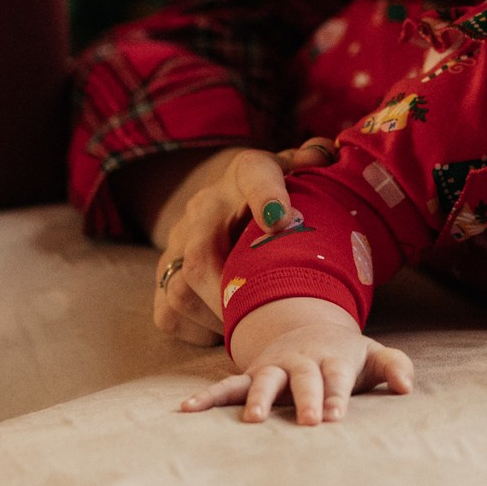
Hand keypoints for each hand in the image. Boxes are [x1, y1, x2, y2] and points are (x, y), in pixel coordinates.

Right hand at [140, 139, 340, 344]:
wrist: (229, 202)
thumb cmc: (279, 196)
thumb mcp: (300, 175)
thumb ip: (314, 164)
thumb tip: (323, 154)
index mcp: (246, 174)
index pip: (254, 175)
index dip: (266, 196)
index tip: (282, 221)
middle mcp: (203, 207)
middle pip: (202, 255)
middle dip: (234, 295)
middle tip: (272, 320)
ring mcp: (176, 244)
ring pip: (181, 290)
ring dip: (219, 318)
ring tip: (256, 328)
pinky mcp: (163, 277)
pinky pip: (169, 315)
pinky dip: (200, 331)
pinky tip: (229, 330)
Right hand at [180, 297, 413, 425]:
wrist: (308, 331)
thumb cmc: (345, 354)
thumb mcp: (372, 356)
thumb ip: (394, 366)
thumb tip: (407, 386)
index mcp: (331, 359)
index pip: (336, 378)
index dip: (336, 396)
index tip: (336, 418)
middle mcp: (299, 362)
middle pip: (302, 379)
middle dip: (305, 399)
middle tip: (309, 423)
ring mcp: (273, 368)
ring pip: (262, 381)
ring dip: (256, 398)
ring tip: (251, 420)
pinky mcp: (251, 376)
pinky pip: (226, 386)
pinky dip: (208, 397)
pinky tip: (186, 410)